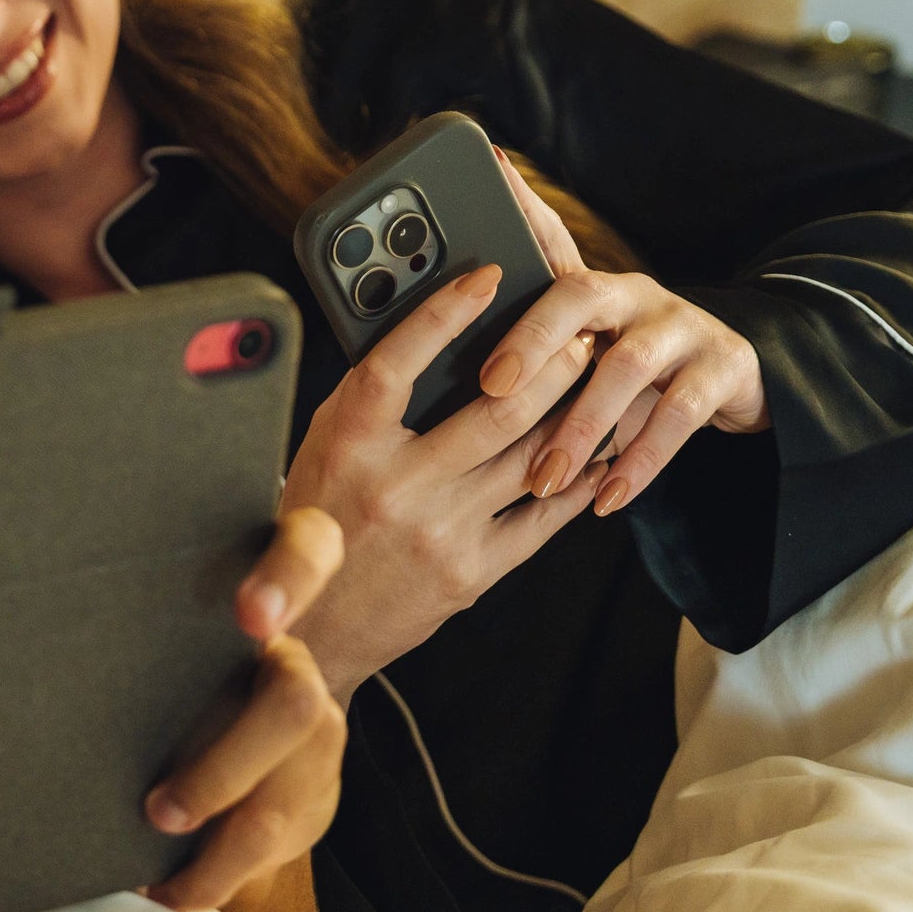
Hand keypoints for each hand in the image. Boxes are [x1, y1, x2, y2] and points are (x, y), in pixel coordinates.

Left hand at [144, 507, 348, 911]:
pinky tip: (167, 890)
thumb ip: (127, 610)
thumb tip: (20, 601)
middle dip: (223, 769)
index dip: (288, 579)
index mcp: (263, 594)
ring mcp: (315, 739)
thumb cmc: (157, 658)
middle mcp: (297, 664)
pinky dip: (214, 879)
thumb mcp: (149, 625)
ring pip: (286, 803)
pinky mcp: (314, 800)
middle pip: (292, 706)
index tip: (248, 619)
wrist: (227, 707)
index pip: (308, 551)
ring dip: (216, 852)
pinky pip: (274, 849)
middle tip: (158, 811)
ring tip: (154, 878)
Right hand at [283, 265, 612, 697]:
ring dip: (577, 413)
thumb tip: (425, 335)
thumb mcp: (322, 450)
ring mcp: (440, 532)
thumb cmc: (316, 525)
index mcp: (347, 445)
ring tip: (600, 380)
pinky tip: (599, 453)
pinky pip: (542, 517)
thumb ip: (368, 401)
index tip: (486, 276)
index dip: (444, 313)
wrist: (312, 635)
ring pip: (531, 457)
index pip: (397, 361)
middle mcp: (395, 486)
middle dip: (552, 364)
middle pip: (497, 409)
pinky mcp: (472, 573)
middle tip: (578, 334)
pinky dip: (579, 480)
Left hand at [479, 151, 767, 517]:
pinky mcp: (724, 366)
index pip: (544, 247)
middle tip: (490, 392)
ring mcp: (682, 325)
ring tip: (545, 475)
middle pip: (579, 296)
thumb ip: (528, 360)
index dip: (513, 227)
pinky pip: (679, 414)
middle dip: (532, 343)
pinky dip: (641, 460)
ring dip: (583, 424)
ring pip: (628, 364)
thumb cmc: (630, 373)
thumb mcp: (583, 358)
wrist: (733, 381)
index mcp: (587, 285)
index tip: (473, 264)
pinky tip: (607, 497)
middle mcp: (632, 293)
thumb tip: (440, 387)